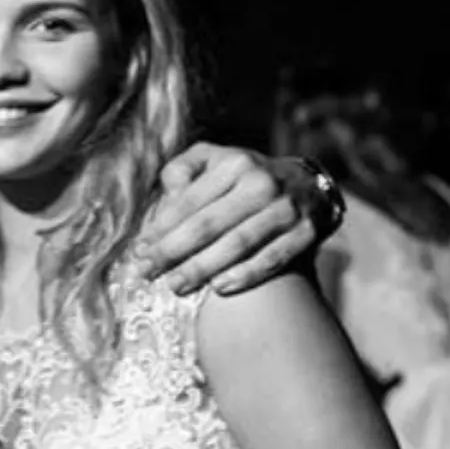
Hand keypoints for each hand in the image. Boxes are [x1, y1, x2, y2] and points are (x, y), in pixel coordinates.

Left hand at [136, 142, 325, 295]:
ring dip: (203, 268)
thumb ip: (185, 169)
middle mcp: (262, 183)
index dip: (161, 228)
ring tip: (175, 285)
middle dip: (174, 252)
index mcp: (234, 163)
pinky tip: (218, 288)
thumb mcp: (217, 160)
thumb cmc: (247, 177)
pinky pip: (272, 259)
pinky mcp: (307, 232)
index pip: (190, 201)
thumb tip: (167, 193)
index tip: (139, 250)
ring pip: (238, 244)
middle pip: (209, 225)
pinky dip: (245, 275)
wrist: (310, 185)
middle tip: (148, 273)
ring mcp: (286, 208)